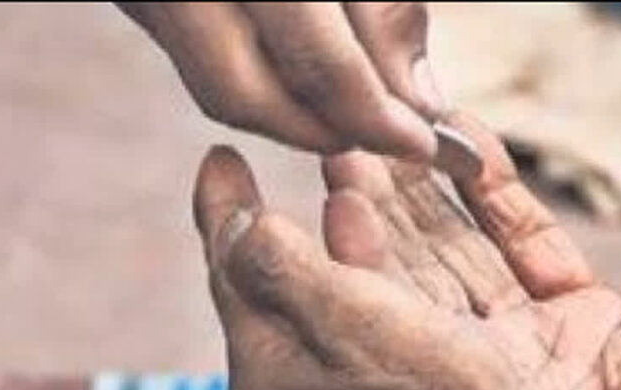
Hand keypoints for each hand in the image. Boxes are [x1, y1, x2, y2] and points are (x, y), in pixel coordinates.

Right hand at [121, 3, 443, 159]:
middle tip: (386, 135)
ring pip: (216, 85)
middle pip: (246, 95)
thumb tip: (418, 100)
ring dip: (291, 112)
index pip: (318, 62)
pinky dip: (261, 75)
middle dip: (323, 131)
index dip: (375, 118)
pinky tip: (308, 69)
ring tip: (355, 105)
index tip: (422, 145)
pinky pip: (198, 54)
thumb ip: (386, 5)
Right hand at [312, 118, 620, 389]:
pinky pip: (413, 319)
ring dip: (388, 221)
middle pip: (463, 253)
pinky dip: (378, 267)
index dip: (489, 186)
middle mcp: (528, 345)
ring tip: (348, 158)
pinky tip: (347, 213)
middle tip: (381, 137)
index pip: (523, 236)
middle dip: (421, 196)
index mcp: (583, 322)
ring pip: (427, 280)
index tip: (456, 133)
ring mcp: (490, 371)